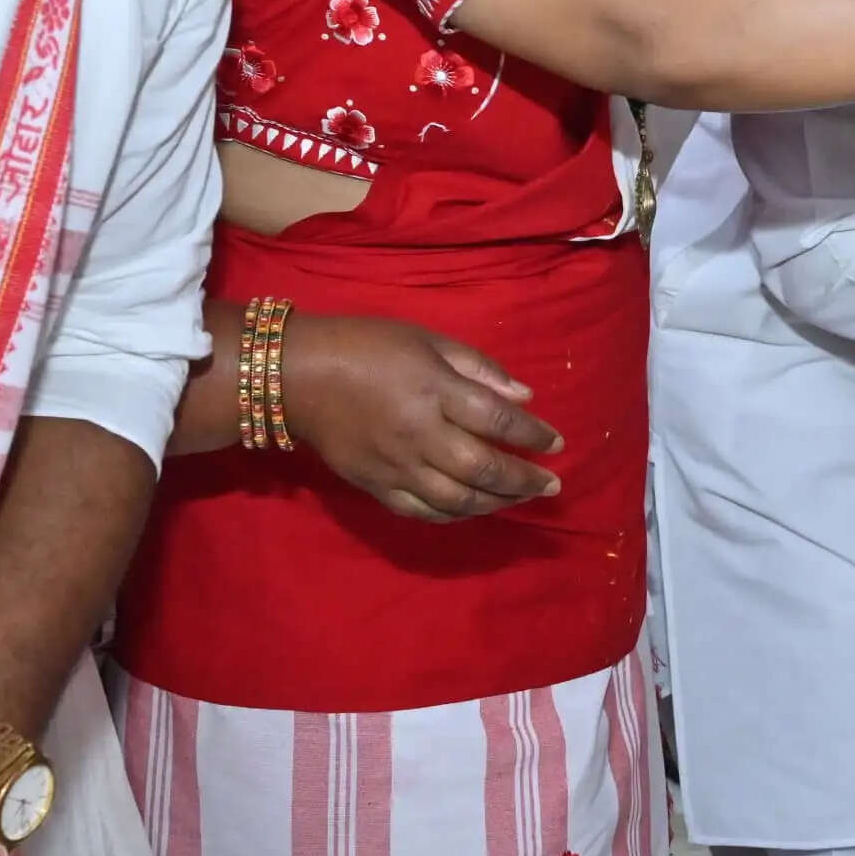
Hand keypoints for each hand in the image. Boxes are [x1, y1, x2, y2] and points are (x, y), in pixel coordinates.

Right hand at [286, 312, 561, 519]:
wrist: (297, 376)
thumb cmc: (368, 346)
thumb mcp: (427, 340)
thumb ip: (478, 369)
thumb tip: (524, 399)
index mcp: (434, 391)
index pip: (497, 420)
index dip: (533, 435)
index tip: (557, 443)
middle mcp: (420, 434)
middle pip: (483, 468)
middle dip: (525, 481)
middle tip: (552, 486)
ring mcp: (397, 465)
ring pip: (458, 499)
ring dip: (498, 504)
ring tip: (521, 500)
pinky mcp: (376, 486)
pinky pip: (423, 511)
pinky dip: (456, 516)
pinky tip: (476, 510)